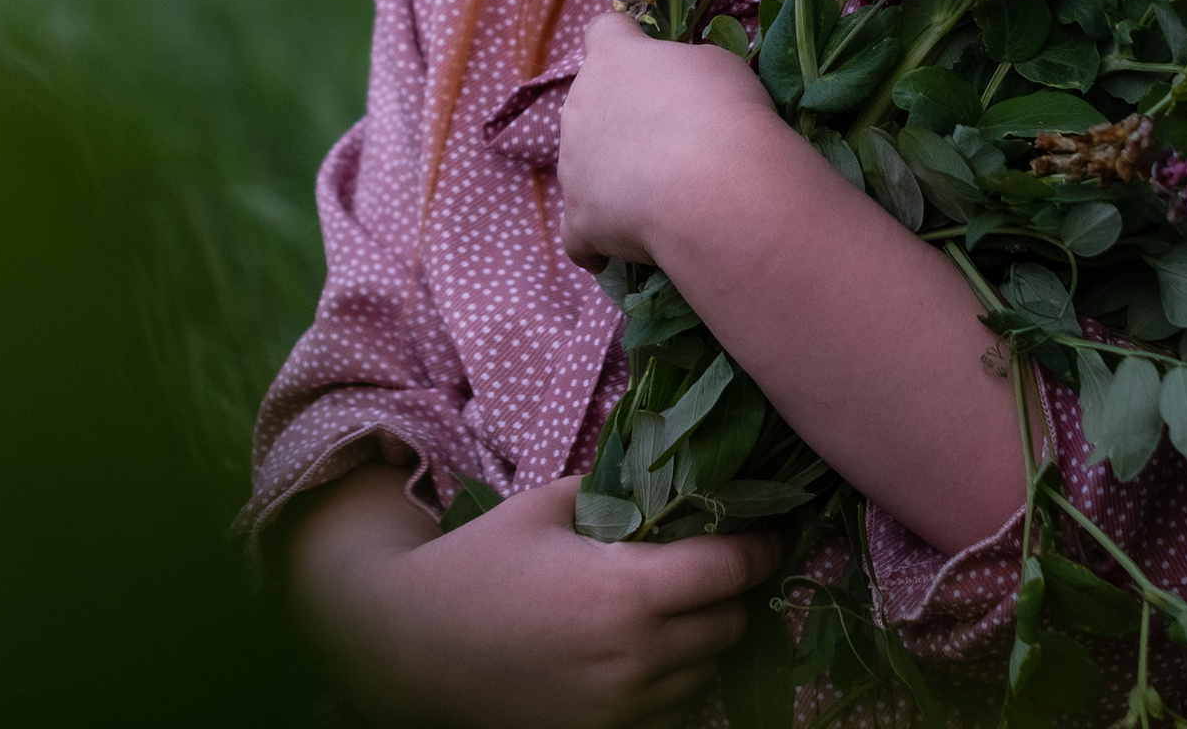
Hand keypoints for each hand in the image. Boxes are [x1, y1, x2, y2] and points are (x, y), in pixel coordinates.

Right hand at [283, 464, 784, 728]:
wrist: (416, 647)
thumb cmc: (480, 563)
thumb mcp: (546, 505)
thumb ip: (613, 493)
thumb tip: (662, 481)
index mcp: (626, 589)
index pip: (729, 570)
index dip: (759, 547)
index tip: (770, 530)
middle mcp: (638, 656)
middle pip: (730, 624)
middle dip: (730, 591)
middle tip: (711, 562)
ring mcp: (625, 706)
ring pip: (708, 672)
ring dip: (704, 638)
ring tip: (674, 606)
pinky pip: (675, 710)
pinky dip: (676, 679)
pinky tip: (646, 650)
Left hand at [556, 13, 786, 269]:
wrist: (710, 184)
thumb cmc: (723, 111)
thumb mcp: (719, 66)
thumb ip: (688, 69)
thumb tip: (682, 86)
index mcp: (613, 58)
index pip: (604, 32)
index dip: (623, 45)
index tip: (644, 61)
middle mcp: (580, 104)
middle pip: (590, 103)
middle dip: (618, 120)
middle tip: (666, 144)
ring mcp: (572, 163)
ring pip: (581, 166)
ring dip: (608, 178)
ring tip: (656, 203)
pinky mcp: (578, 218)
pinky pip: (576, 233)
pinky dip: (593, 241)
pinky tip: (612, 254)